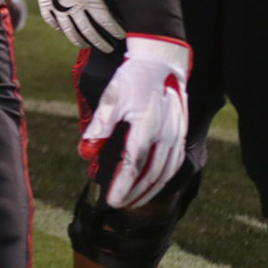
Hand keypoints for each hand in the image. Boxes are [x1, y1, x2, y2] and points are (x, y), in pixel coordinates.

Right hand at [35, 0, 125, 51]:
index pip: (106, 22)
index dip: (115, 31)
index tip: (122, 36)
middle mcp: (73, 6)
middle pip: (89, 32)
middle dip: (101, 42)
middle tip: (109, 48)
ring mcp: (57, 6)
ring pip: (69, 31)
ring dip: (79, 40)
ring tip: (86, 45)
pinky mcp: (44, 2)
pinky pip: (51, 21)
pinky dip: (58, 27)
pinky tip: (62, 30)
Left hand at [80, 36, 190, 208]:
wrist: (162, 63)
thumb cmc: (133, 80)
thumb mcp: (111, 98)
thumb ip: (99, 127)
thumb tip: (86, 154)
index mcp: (146, 126)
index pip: (133, 164)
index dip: (122, 185)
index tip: (110, 200)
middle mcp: (165, 135)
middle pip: (151, 174)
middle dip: (134, 193)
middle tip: (118, 205)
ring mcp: (176, 136)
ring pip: (165, 173)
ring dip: (149, 191)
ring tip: (133, 201)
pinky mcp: (181, 134)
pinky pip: (174, 164)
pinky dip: (163, 180)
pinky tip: (152, 185)